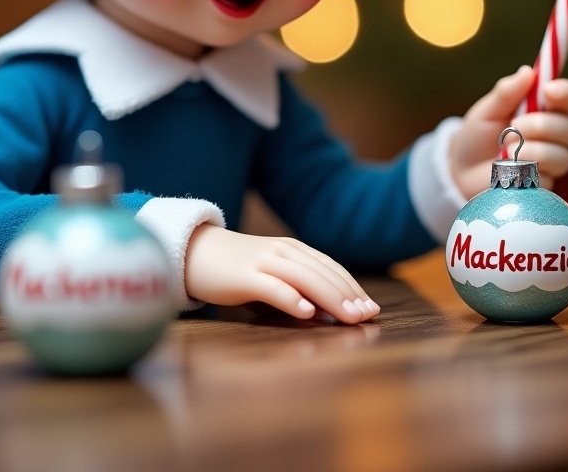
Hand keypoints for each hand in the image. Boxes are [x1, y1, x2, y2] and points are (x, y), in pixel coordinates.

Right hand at [184, 225, 379, 323]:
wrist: (196, 253)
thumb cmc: (237, 270)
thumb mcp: (272, 277)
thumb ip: (297, 290)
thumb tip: (323, 312)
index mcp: (293, 249)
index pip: (331, 267)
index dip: (353, 287)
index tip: (371, 308)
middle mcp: (283, 251)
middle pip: (323, 273)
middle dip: (349, 295)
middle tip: (368, 316)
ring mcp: (264, 261)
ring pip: (305, 278)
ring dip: (331, 298)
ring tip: (350, 316)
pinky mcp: (244, 276)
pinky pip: (272, 287)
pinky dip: (292, 298)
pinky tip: (307, 312)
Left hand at [450, 65, 567, 197]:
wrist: (461, 169)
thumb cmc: (478, 135)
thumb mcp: (487, 110)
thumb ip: (506, 92)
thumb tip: (528, 71)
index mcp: (545, 110)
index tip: (548, 90)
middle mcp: (553, 136)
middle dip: (543, 125)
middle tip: (515, 124)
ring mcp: (550, 163)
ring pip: (562, 157)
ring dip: (532, 150)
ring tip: (506, 149)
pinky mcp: (543, 187)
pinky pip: (546, 180)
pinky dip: (523, 170)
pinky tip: (507, 167)